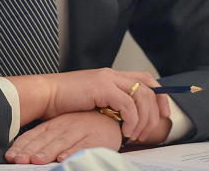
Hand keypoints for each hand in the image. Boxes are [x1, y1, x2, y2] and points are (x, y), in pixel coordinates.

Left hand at [5, 110, 121, 163]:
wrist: (112, 117)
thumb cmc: (85, 123)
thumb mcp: (63, 126)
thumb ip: (47, 137)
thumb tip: (25, 152)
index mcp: (56, 123)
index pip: (35, 135)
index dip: (23, 146)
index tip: (12, 156)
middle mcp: (66, 126)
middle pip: (45, 140)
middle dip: (31, 151)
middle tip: (21, 160)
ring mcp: (81, 131)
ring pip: (61, 142)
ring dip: (48, 152)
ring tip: (37, 161)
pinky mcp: (95, 139)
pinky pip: (83, 146)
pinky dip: (73, 152)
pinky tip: (64, 158)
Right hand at [7, 68, 170, 139]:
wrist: (45, 95)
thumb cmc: (63, 104)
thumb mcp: (91, 104)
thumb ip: (107, 106)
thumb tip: (123, 121)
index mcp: (111, 77)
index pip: (144, 79)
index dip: (158, 95)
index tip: (163, 113)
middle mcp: (112, 74)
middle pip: (148, 85)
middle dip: (158, 107)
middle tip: (155, 128)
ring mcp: (108, 79)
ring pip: (142, 95)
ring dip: (144, 118)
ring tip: (136, 134)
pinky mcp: (103, 87)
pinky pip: (128, 104)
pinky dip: (132, 120)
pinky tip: (126, 131)